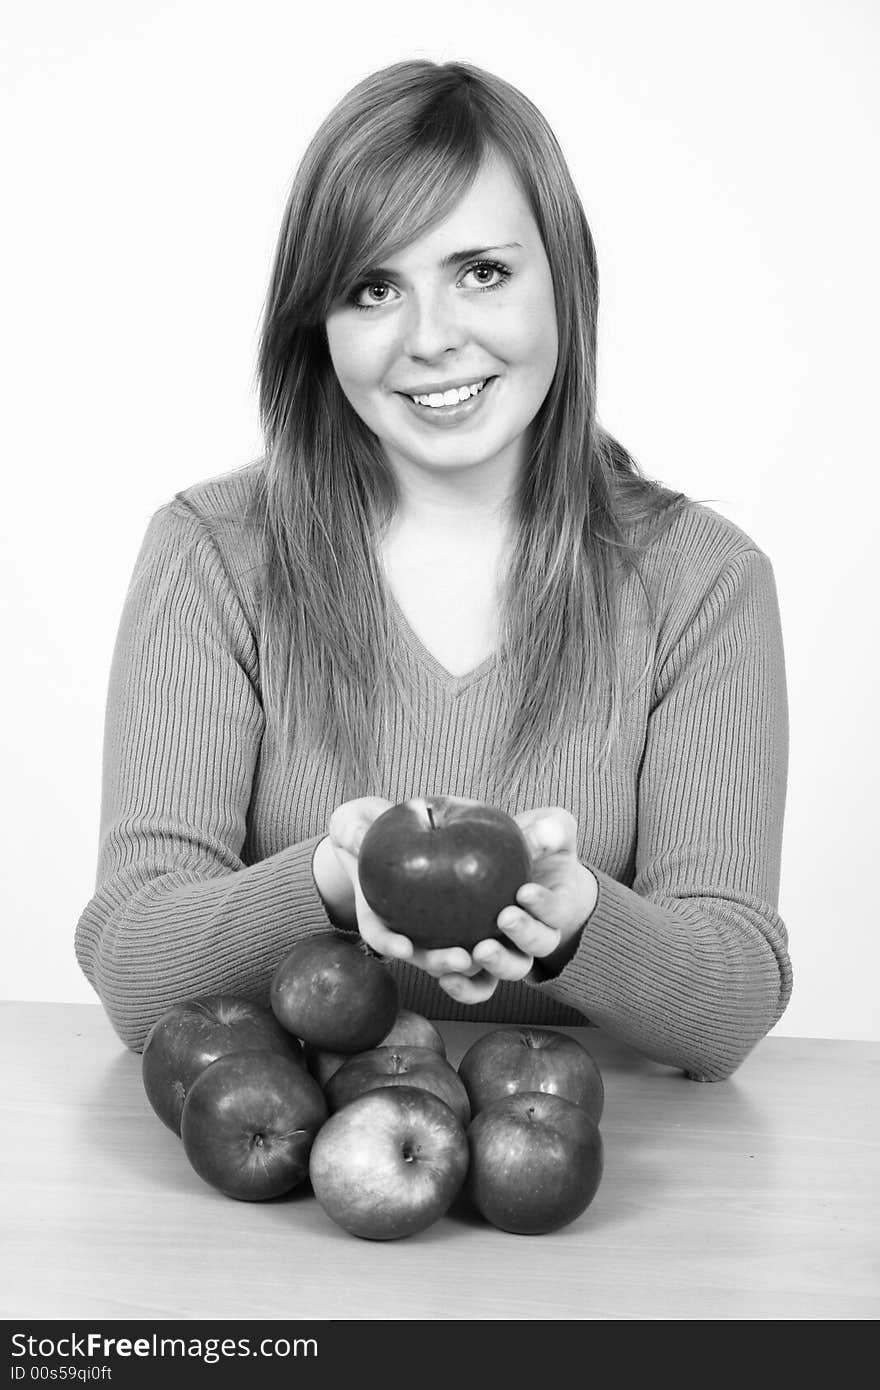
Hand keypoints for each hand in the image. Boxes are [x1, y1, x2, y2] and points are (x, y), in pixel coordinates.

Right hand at [324, 796, 496, 981]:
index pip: (380, 935)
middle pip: (426, 956)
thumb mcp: (354, 821)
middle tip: (461, 959)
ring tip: (490, 950)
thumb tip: (356, 835)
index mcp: (377, 913)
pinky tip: (518, 907)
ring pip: (461, 956)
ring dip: (478, 962)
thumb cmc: (369, 825)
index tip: (402, 946)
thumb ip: (352, 829)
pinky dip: (504, 928)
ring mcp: (440, 925)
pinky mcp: (473, 911)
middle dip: (443, 963)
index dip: (389, 944)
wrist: (398, 825)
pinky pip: (491, 927)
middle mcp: (409, 927)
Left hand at [437, 807, 598, 1005]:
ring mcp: (504, 953)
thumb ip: (551, 830)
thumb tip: (543, 835)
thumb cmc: (535, 844)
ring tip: (478, 951)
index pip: (556, 911)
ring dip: (494, 964)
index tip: (525, 891)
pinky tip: (446, 976)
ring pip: (506, 971)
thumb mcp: (550, 828)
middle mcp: (532, 938)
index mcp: (554, 908)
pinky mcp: (475, 963)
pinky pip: (474, 985)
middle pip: (534, 949)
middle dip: (522, 935)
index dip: (544, 905)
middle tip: (505, 917)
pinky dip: (463, 987)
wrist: (512, 865)